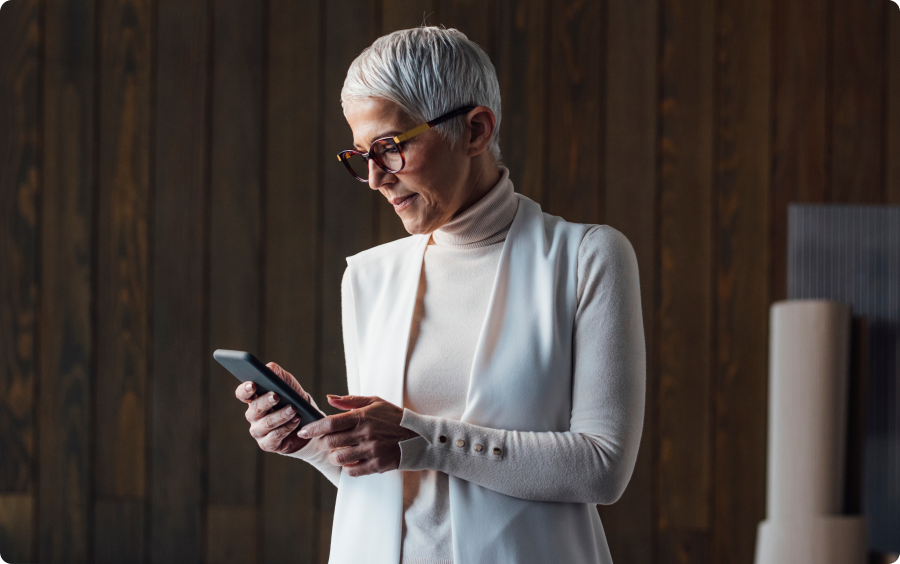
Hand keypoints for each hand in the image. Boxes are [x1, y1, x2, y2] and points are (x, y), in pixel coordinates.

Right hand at [234, 362, 311, 454]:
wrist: (309, 420)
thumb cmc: (294, 399)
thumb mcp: (288, 383)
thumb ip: (277, 374)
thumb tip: (269, 367)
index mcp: (254, 399)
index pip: (242, 394)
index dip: (245, 390)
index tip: (252, 384)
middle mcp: (253, 415)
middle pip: (254, 409)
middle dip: (266, 402)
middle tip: (277, 396)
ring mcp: (259, 431)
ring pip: (266, 424)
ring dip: (281, 416)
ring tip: (293, 409)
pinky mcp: (267, 444)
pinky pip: (274, 437)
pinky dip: (286, 428)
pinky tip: (296, 421)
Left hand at [299, 395, 419, 476]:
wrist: (420, 437)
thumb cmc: (395, 418)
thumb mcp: (375, 402)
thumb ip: (350, 401)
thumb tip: (329, 398)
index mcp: (363, 417)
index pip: (331, 423)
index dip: (313, 428)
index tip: (303, 431)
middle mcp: (366, 434)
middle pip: (331, 442)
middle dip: (323, 443)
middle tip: (326, 442)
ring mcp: (371, 451)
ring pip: (339, 458)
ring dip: (334, 456)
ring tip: (339, 452)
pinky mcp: (377, 465)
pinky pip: (352, 471)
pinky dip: (347, 468)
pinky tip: (351, 461)